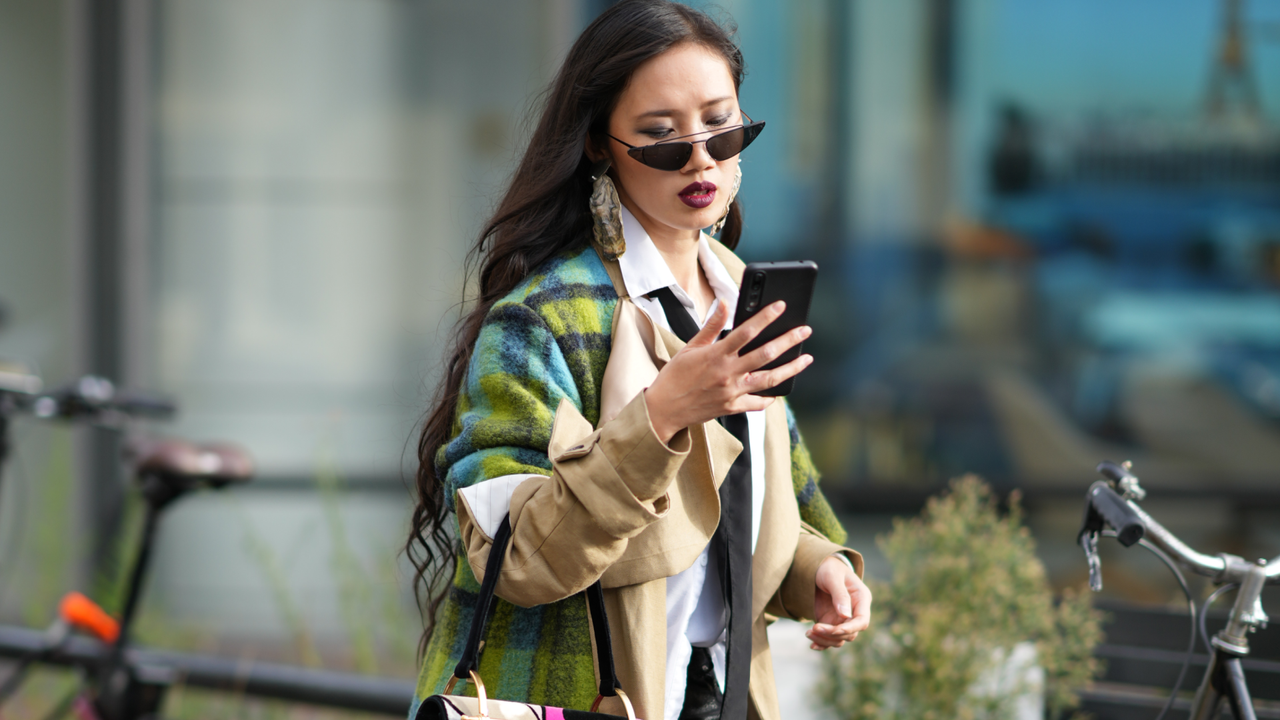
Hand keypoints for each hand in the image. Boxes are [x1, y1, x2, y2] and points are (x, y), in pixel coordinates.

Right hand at [644, 299, 812, 442]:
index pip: (746, 331)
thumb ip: (711, 326)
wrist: (663, 409)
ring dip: (790, 369)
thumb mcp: (690, 347)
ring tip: (805, 359)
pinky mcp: (732, 407)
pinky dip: (769, 397)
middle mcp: (727, 373)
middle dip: (788, 340)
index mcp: (716, 355)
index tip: (781, 306)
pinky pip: (757, 403)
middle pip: (765, 354)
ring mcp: (731, 392)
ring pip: (769, 379)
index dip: (765, 317)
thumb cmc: (675, 376)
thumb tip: (724, 303)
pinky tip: (779, 390)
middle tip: (804, 330)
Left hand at [807, 555, 871, 649]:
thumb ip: (840, 594)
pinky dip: (822, 643)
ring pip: (839, 639)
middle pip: (850, 633)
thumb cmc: (828, 568)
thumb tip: (845, 616)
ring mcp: (843, 619)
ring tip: (808, 633)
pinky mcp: (832, 623)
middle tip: (814, 628)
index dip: (850, 628)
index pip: (862, 621)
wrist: (818, 568)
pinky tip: (812, 644)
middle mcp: (855, 612)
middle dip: (832, 634)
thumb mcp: (832, 576)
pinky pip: (830, 639)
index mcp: (861, 598)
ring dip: (825, 640)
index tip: (835, 630)